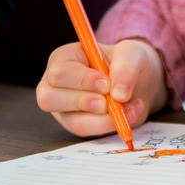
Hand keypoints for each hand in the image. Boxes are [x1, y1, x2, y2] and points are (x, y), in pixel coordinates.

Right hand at [36, 37, 167, 136]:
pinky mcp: (76, 123)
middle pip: (49, 98)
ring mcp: (63, 107)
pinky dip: (109, 125)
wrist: (135, 79)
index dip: (82, 81)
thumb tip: (119, 94)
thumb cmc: (125, 60)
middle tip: (109, 101)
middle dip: (84, 102)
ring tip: (128, 107)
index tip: (106, 84)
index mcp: (64, 58)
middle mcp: (55, 84)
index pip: (60, 72)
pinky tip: (127, 114)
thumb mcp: (131, 53)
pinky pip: (87, 131)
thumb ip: (126, 68)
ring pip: (71, 121)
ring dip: (103, 119)